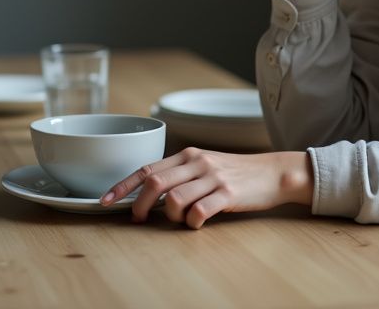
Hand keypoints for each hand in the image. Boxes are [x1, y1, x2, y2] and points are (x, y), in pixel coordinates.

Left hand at [99, 148, 313, 228]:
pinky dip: (192, 222)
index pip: (147, 169)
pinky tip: (198, 223)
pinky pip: (199, 212)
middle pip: (155, 184)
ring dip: (171, 216)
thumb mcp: (204, 166)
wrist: (273, 173)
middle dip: (139, 206)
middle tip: (137, 220)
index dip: (123, 186)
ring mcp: (213, 177)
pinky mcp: (228, 193)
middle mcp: (197, 162)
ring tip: (181, 219)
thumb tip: (148, 196)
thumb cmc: (235, 173)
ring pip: (175, 200)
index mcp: (187, 155)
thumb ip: (179, 175)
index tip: (105, 201)